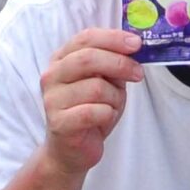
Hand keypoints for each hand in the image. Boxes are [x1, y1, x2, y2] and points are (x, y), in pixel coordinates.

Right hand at [38, 27, 142, 176]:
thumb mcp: (104, 82)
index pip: (86, 38)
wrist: (71, 150)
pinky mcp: (59, 122)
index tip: (136, 44)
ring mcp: (53, 99)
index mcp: (61, 59)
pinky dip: (108, 114)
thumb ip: (113, 64)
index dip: (113, 38)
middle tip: (138, 73)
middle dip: (120, 64)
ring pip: (97, 87)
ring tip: (113, 107)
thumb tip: (134, 47)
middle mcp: (52, 76)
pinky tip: (104, 119)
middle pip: (89, 59)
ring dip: (115, 98)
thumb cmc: (89, 112)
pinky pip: (96, 111)